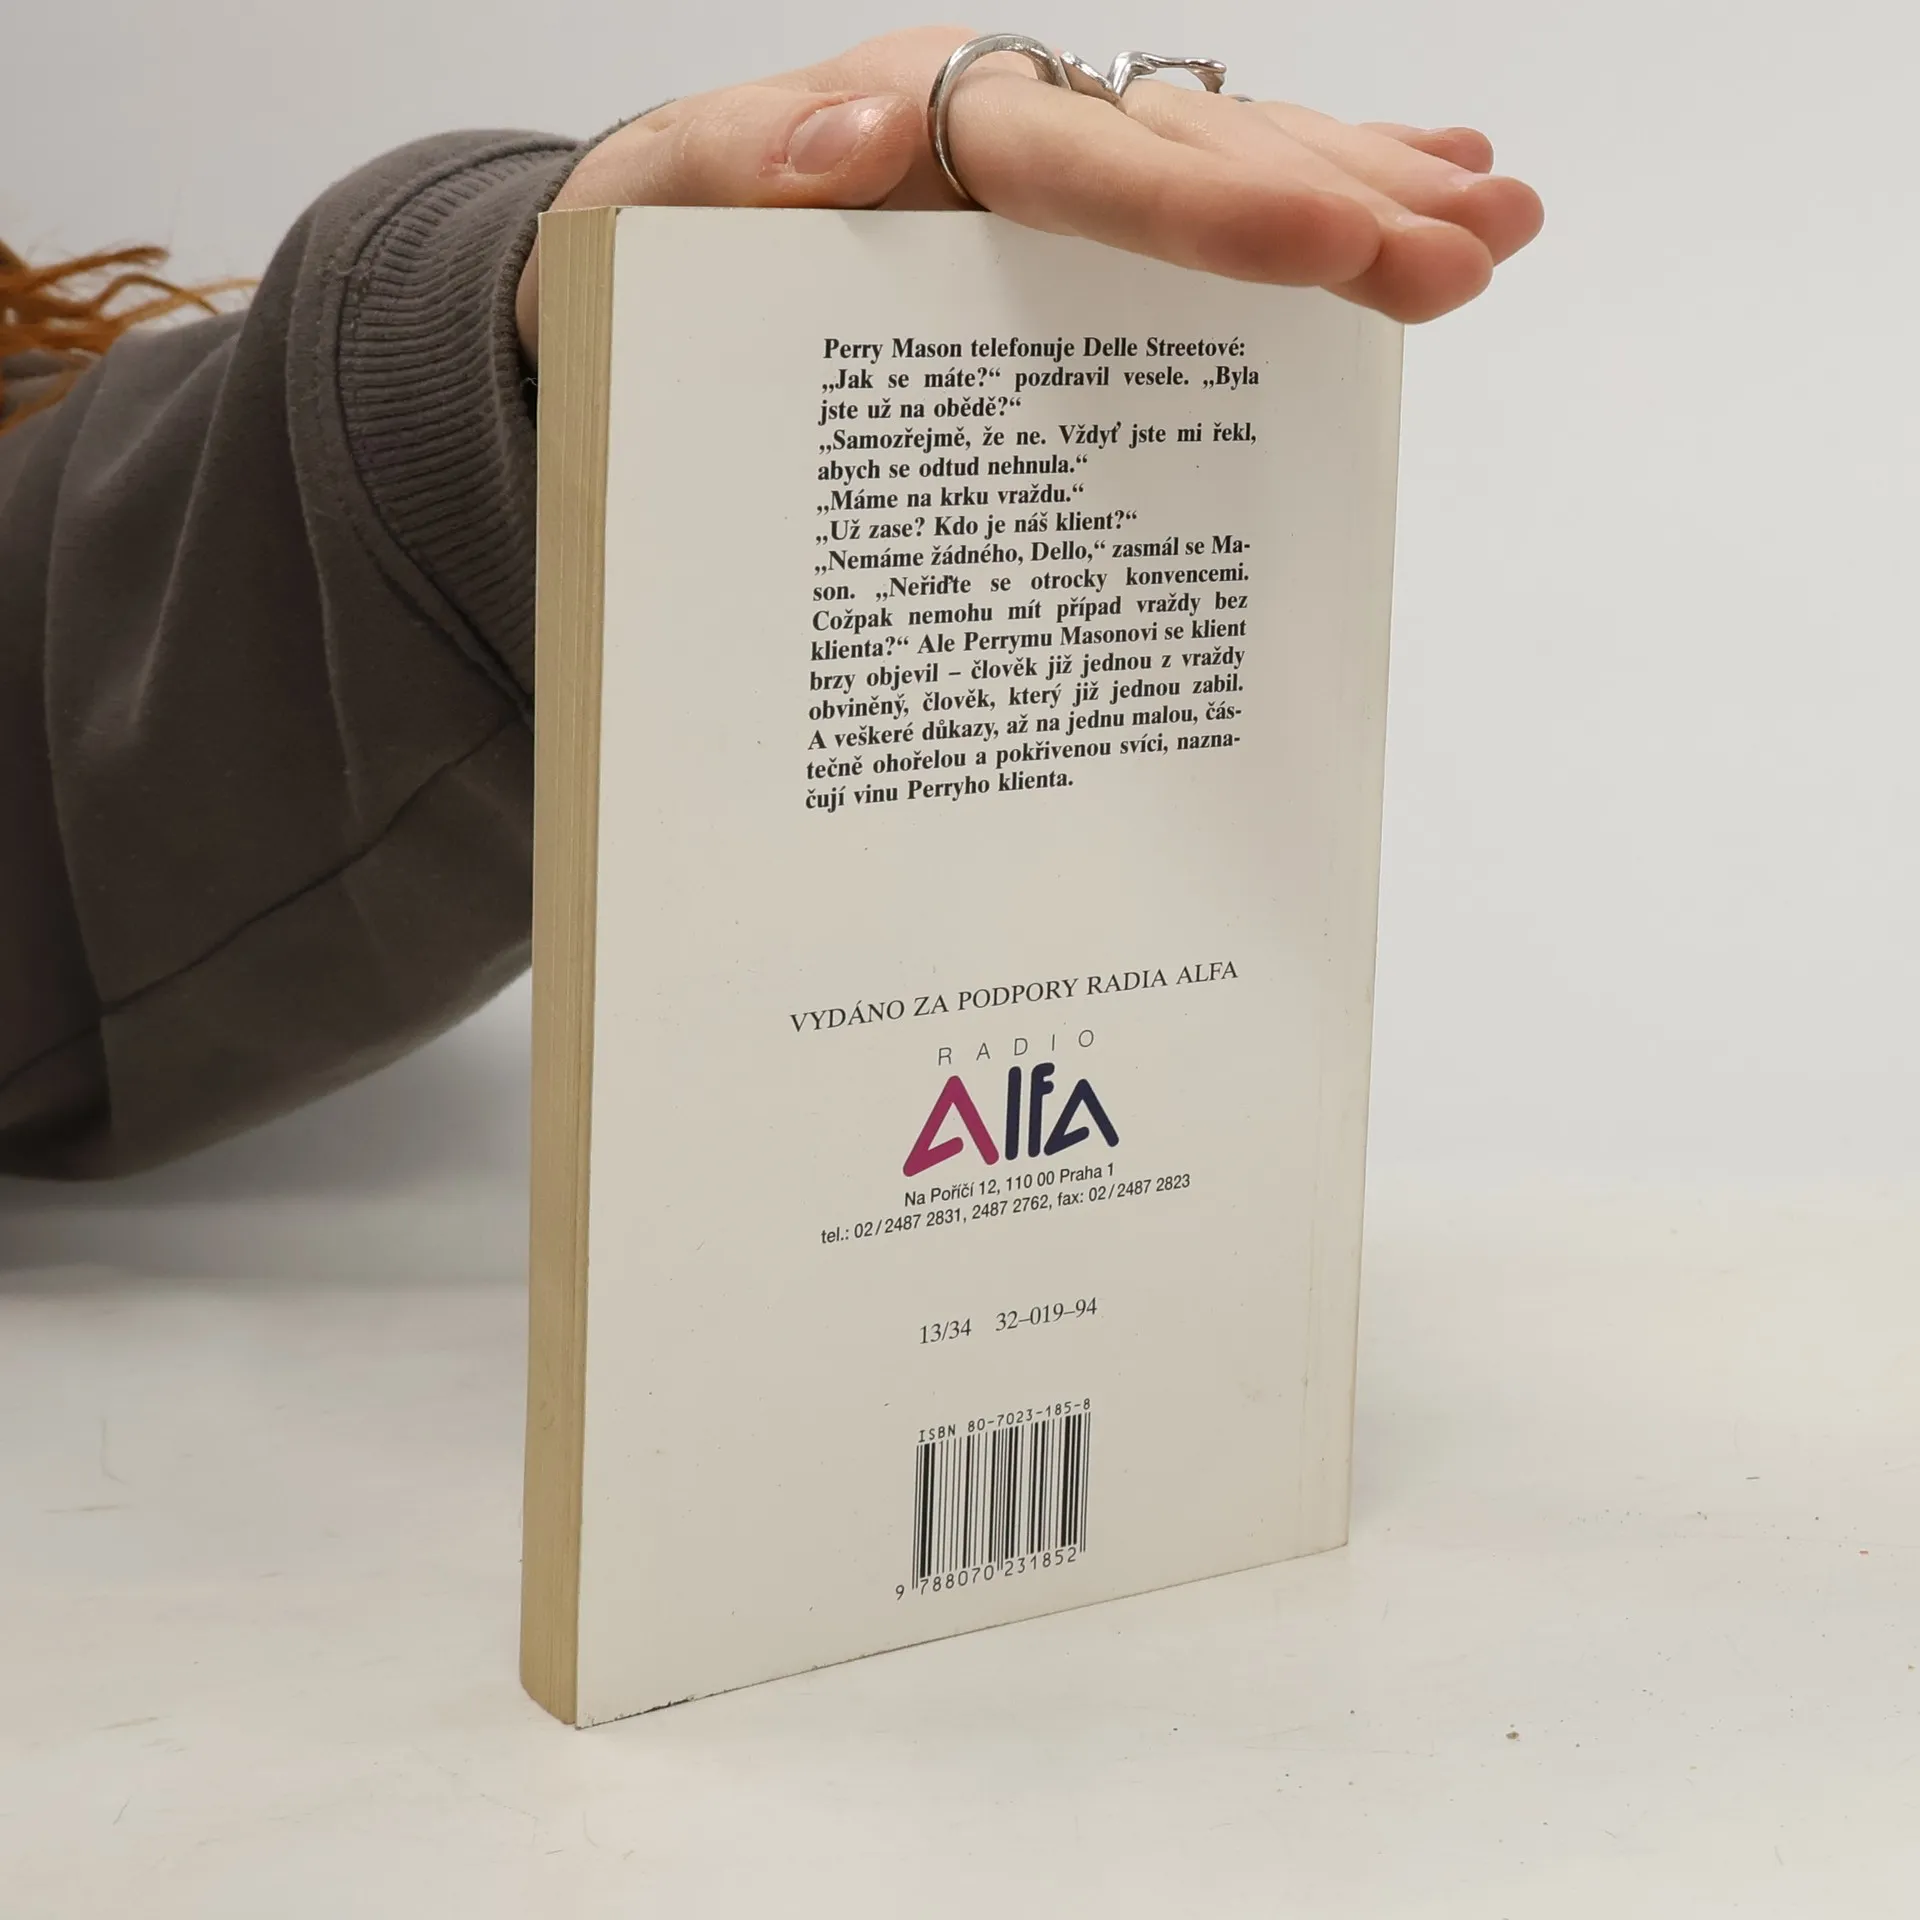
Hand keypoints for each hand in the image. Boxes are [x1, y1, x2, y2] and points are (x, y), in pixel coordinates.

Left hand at [515, 26, 1543, 363]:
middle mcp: (1013, 128)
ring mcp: (1055, 177)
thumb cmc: (659, 240)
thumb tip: (847, 141)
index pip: (1083, 156)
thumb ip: (738, 169)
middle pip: (1194, 148)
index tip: (1328, 247)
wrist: (654, 256)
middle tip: (1473, 251)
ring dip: (1368, 187)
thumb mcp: (663, 204)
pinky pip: (1207, 201)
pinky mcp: (1072, 231)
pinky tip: (1415, 196)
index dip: (1207, 205)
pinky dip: (1315, 195)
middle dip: (1340, 198)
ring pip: (1230, 161)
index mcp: (927, 122)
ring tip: (1495, 219)